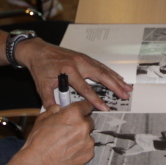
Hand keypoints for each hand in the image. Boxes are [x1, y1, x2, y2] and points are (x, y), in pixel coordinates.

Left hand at [16, 38, 132, 110]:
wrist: (38, 51)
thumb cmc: (40, 67)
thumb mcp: (42, 85)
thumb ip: (50, 100)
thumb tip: (58, 114)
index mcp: (69, 70)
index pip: (85, 88)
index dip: (95, 99)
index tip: (105, 108)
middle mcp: (78, 63)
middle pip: (101, 76)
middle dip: (114, 86)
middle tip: (125, 95)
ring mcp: (82, 59)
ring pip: (103, 69)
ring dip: (116, 79)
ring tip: (127, 87)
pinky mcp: (83, 57)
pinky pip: (100, 65)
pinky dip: (110, 72)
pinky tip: (117, 77)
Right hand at [19, 101, 94, 164]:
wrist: (39, 163)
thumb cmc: (39, 142)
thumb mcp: (42, 119)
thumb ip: (54, 110)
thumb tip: (59, 108)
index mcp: (73, 113)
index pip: (86, 105)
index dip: (82, 108)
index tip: (81, 111)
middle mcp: (83, 125)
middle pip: (89, 121)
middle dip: (81, 124)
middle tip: (69, 130)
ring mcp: (88, 141)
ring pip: (88, 135)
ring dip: (81, 137)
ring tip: (67, 143)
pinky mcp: (89, 154)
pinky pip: (88, 147)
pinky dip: (82, 149)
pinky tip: (70, 151)